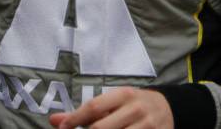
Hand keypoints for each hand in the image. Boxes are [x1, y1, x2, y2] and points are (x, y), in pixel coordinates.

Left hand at [49, 86, 173, 128]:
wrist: (168, 109)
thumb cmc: (132, 105)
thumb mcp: (112, 102)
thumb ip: (83, 113)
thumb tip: (53, 120)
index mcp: (123, 95)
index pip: (94, 106)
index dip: (75, 118)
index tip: (62, 128)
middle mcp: (135, 109)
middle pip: (101, 128)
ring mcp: (145, 127)